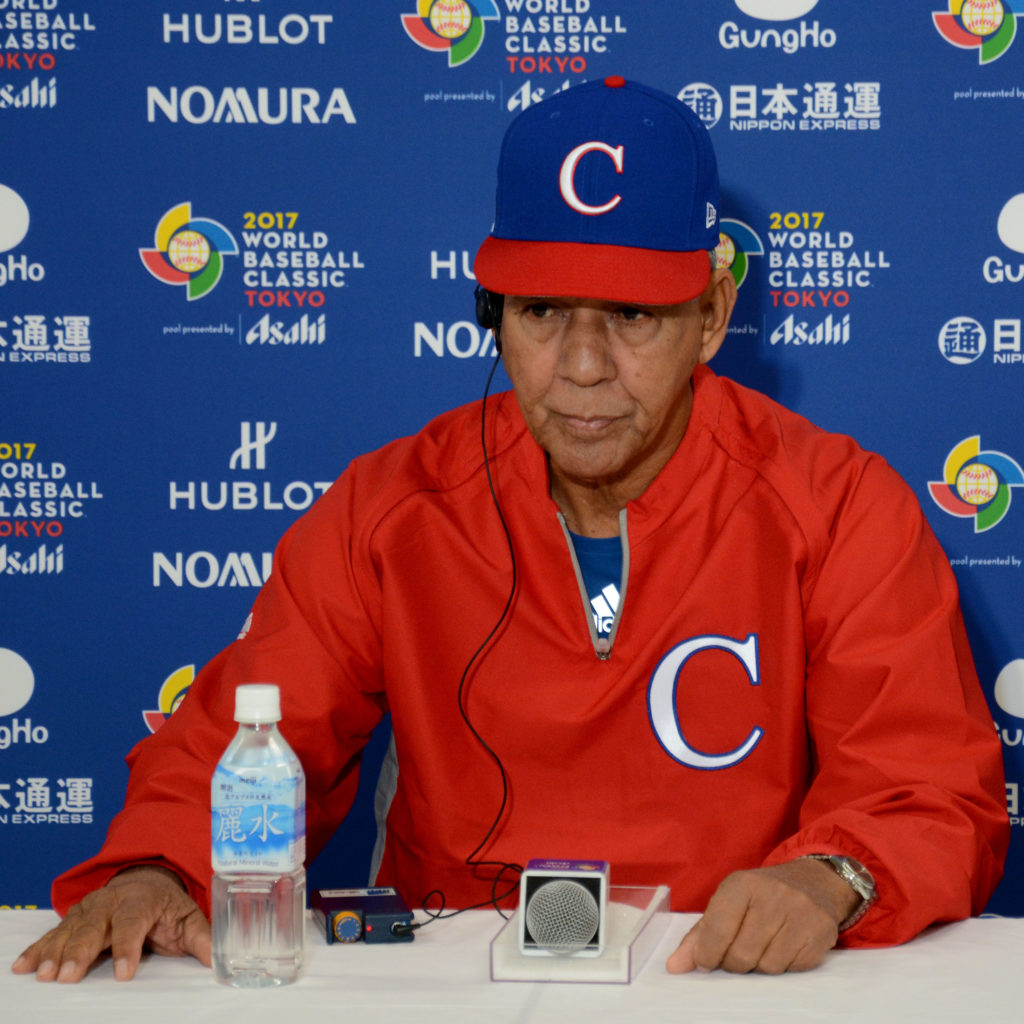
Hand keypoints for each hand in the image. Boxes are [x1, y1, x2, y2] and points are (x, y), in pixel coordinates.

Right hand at [10, 865, 210, 982]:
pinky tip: (24, 966)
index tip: (124, 972)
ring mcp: (91, 908)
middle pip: (95, 925)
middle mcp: (113, 900)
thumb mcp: (188, 916)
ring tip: (46, 975)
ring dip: (56, 952)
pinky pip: (53, 933)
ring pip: (71, 929)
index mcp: (144, 899)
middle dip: (82, 950)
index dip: (128, 947)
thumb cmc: (166, 905)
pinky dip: (38, 949)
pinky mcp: (74, 918)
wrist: (147, 878)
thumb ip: (201, 938)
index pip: (134, 922)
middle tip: (70, 976)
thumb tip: (216, 960)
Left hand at [666, 858, 859, 974]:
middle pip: (742, 955)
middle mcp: (772, 896)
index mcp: (742, 884)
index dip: (707, 955)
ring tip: (760, 949)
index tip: (706, 963)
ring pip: (768, 966)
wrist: (814, 883)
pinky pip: (793, 969)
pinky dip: (783, 967)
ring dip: (759, 967)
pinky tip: (783, 949)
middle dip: (733, 964)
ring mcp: (799, 914)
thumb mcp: (728, 903)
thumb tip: (675, 966)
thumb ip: (700, 935)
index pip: (717, 929)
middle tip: (735, 956)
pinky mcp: (820, 933)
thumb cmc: (761, 896)